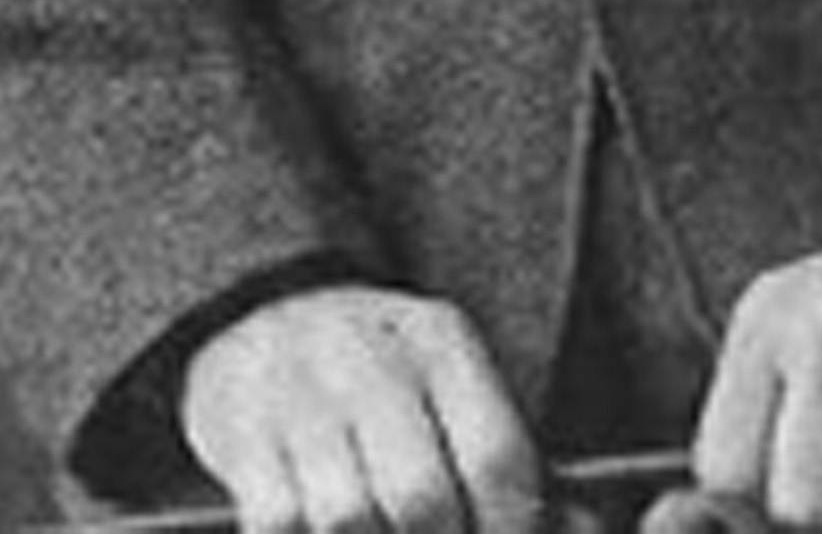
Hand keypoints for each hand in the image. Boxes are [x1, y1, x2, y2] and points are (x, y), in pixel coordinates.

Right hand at [181, 284, 542, 533]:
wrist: (265, 308)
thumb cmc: (385, 371)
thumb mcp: (451, 383)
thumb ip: (508, 457)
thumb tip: (581, 528)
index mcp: (441, 340)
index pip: (497, 456)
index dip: (513, 529)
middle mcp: (371, 357)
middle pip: (422, 500)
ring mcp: (300, 392)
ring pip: (349, 521)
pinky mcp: (239, 430)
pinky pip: (279, 524)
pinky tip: (319, 531)